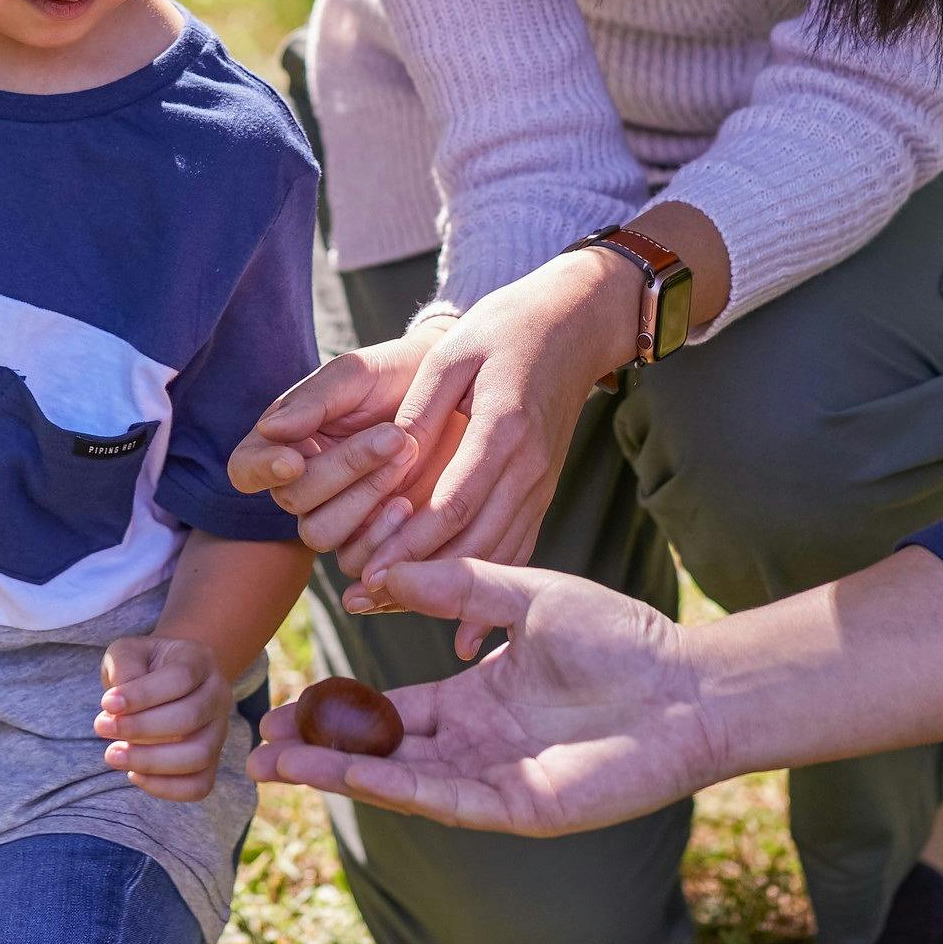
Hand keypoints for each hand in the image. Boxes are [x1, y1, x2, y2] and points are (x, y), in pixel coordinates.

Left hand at [96, 635, 228, 801]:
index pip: (180, 678)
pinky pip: (199, 785)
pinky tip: (134, 774)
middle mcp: (218, 695)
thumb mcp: (127, 652)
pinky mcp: (211, 762)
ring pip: (199, 755)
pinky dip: (166, 787)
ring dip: (151, 761)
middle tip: (101, 728)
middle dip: (140, 728)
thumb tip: (118, 707)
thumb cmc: (142, 666)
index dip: (143, 694)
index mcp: (200, 660)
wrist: (161, 680)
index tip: (107, 704)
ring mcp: (218, 731)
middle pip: (190, 717)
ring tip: (113, 755)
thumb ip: (124, 668)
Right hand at [227, 338, 429, 554]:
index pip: (246, 468)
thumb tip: (269, 430)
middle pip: (293, 499)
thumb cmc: (393, 377)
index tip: (293, 461)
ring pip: (320, 533)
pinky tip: (407, 504)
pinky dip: (380, 536)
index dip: (261, 470)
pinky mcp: (368, 538)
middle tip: (395, 435)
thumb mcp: (356, 375)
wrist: (452, 396)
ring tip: (408, 456)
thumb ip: (313, 401)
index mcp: (283, 441)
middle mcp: (301, 484)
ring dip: (363, 498)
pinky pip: (356, 559)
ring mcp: (334, 515)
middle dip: (343, 468)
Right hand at [247, 557, 720, 835]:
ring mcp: (494, 780)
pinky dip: (390, 785)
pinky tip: (345, 772)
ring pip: (399, 780)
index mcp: (477, 698)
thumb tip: (377, 575)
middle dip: (318, 750)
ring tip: (275, 763)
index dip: (337, 710)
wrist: (688, 685)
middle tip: (258, 745)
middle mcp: (477, 745)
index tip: (285, 704)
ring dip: (337, 773)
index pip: (391, 710)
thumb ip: (454, 585)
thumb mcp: (524, 596)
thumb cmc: (622, 640)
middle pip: (381, 752)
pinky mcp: (518, 808)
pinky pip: (442, 797)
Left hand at [344, 254, 637, 655]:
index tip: (370, 573)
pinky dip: (488, 582)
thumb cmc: (505, 330)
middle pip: (476, 541)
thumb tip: (387, 463)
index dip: (411, 544)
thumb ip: (419, 412)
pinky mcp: (545, 490)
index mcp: (504, 428)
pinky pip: (517, 547)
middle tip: (369, 602)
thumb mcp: (452, 355)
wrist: (573, 324)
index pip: (454, 504)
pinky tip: (461, 619)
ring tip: (395, 608)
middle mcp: (530, 466)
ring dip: (451, 590)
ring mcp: (543, 482)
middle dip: (422, 578)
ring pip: (498, 554)